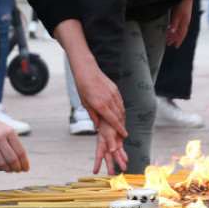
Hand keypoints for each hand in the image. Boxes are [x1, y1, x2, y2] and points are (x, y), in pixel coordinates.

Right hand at [0, 86, 29, 172]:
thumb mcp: (6, 130)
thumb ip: (13, 144)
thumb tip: (22, 162)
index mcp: (9, 132)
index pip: (20, 152)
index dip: (24, 163)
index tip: (26, 169)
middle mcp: (0, 137)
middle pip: (12, 159)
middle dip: (17, 168)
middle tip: (18, 170)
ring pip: (2, 163)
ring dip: (8, 169)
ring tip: (10, 170)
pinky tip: (1, 167)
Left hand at [53, 20, 125, 136]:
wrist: (87, 71)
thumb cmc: (83, 88)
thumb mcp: (85, 104)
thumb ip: (93, 116)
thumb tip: (97, 128)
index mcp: (101, 105)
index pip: (113, 121)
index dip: (120, 129)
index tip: (124, 135)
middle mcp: (109, 100)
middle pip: (119, 116)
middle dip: (122, 125)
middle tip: (122, 133)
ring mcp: (114, 94)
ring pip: (121, 109)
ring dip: (122, 118)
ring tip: (121, 124)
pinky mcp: (115, 89)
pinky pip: (120, 102)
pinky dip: (121, 109)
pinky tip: (119, 113)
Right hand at [93, 122, 127, 174]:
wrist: (113, 116)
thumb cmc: (107, 123)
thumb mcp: (108, 133)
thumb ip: (111, 143)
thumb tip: (113, 151)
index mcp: (101, 143)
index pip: (98, 155)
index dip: (97, 164)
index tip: (95, 172)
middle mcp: (106, 145)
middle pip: (108, 157)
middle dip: (110, 166)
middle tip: (112, 175)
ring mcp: (112, 144)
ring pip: (116, 155)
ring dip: (120, 161)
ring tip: (124, 169)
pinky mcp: (118, 141)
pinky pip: (121, 150)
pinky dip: (123, 154)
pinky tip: (126, 160)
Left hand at [167, 0, 192, 46]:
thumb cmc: (182, 6)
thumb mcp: (177, 16)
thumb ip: (174, 24)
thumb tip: (171, 32)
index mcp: (184, 24)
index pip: (181, 35)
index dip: (179, 41)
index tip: (176, 46)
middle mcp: (184, 23)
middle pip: (179, 33)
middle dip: (174, 38)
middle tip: (168, 43)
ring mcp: (183, 19)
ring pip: (177, 29)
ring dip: (172, 34)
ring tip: (167, 38)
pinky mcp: (181, 16)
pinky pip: (177, 25)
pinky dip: (173, 28)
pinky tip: (169, 29)